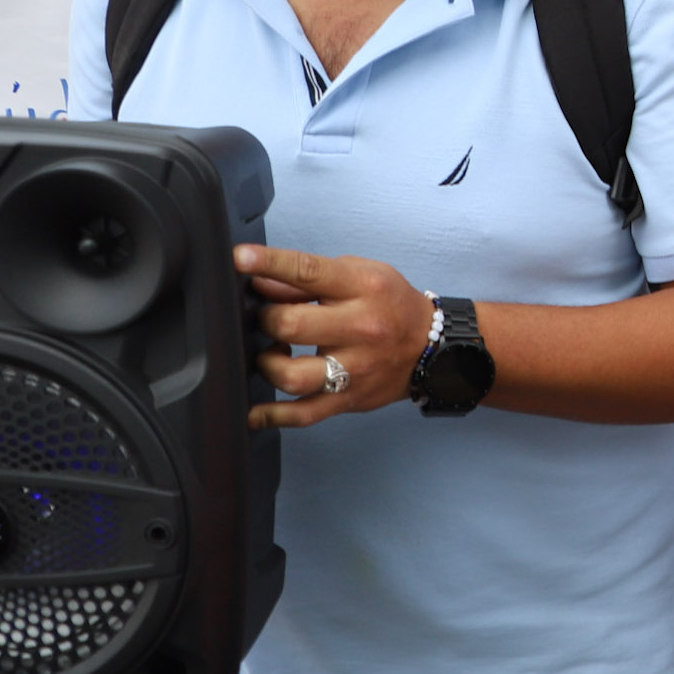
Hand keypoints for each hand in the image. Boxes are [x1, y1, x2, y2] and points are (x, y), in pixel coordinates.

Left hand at [240, 245, 433, 428]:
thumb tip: (260, 281)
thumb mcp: (359, 275)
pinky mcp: (348, 398)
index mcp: (363, 289)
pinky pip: (303, 414)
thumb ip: (308, 278)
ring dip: (267, 364)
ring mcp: (355, 368)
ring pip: (292, 376)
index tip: (241, 258)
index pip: (309, 271)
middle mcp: (361, 328)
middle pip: (292, 325)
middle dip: (266, 319)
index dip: (270, 263)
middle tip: (268, 319)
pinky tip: (255, 412)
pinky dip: (273, 416)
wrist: (431, 347)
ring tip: (271, 354)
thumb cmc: (390, 305)